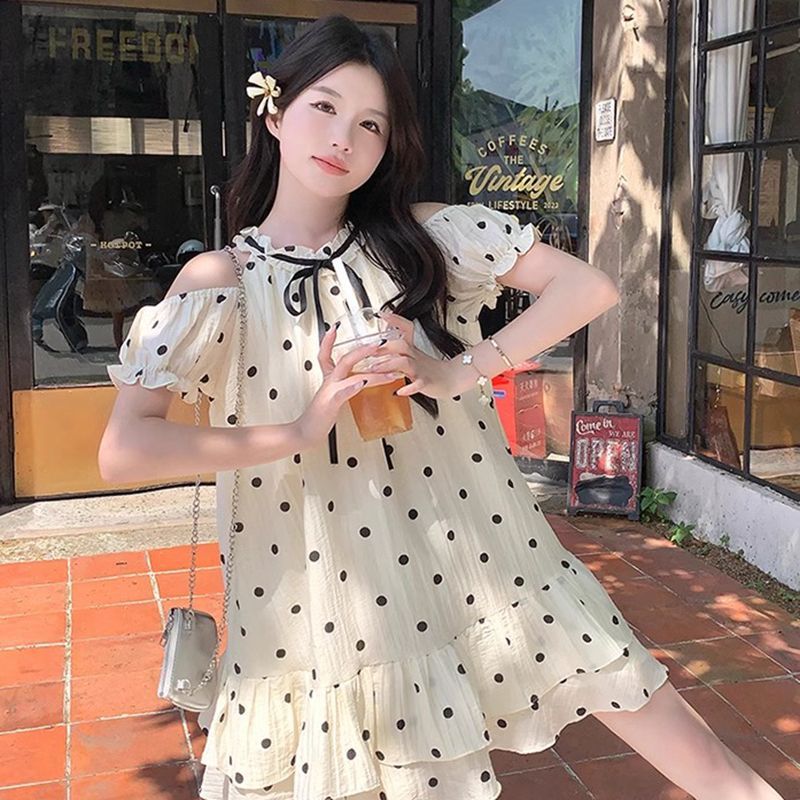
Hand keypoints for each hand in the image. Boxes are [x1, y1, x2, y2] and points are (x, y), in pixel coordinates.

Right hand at [294, 324, 404, 449]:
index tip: (335, 327)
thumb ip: (345, 387)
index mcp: (329, 378)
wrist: (306, 432)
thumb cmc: (320, 416)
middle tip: (379, 343)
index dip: (329, 340)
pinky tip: (363, 383)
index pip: (326, 354)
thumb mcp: (334, 397)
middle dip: (363, 350)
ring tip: (385, 367)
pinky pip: (343, 392)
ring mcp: (330, 390)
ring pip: (349, 373)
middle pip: (345, 359)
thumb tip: (359, 382)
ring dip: (370, 370)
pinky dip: (353, 386)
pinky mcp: (331, 402)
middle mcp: (329, 381)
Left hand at [368, 310, 459, 399]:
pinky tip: (400, 391)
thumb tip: (380, 345)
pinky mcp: (426, 382)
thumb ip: (398, 350)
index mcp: (412, 349)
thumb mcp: (414, 356)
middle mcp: (415, 357)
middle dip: (383, 346)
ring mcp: (421, 369)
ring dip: (388, 364)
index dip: (395, 320)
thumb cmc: (430, 369)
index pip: (406, 329)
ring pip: (405, 363)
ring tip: (375, 368)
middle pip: (401, 345)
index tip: (382, 314)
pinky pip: (418, 384)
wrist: (452, 379)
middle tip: (367, 350)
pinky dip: (409, 388)